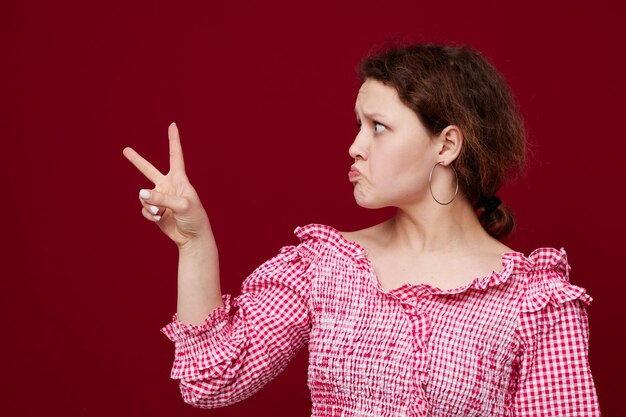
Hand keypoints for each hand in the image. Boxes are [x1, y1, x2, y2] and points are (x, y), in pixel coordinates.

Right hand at [123, 123, 211, 247]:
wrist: (192, 238)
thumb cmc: (194, 218)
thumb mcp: (182, 205)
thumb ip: (162, 197)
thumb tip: (141, 193)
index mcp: (180, 179)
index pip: (175, 155)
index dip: (173, 140)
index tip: (173, 125)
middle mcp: (168, 185)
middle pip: (148, 170)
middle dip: (136, 160)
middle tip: (125, 150)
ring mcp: (160, 198)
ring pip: (144, 196)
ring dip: (150, 204)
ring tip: (161, 212)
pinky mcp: (155, 211)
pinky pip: (145, 209)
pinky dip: (150, 214)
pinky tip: (159, 219)